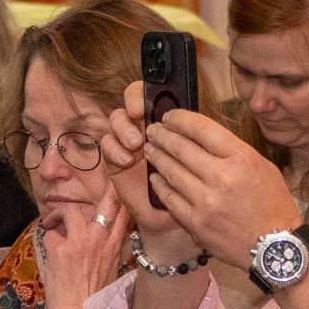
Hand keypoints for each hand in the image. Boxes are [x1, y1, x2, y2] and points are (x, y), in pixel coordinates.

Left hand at [38, 184, 129, 308]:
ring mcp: (79, 242)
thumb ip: (108, 249)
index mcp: (115, 246)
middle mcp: (100, 239)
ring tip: (55, 223)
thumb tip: (104, 236)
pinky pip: (49, 232)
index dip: (122, 194)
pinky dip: (47, 238)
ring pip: (70, 210)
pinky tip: (48, 249)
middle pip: (108, 201)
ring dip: (60, 216)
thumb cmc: (95, 300)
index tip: (119, 184)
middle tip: (99, 181)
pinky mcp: (59, 249)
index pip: (125, 211)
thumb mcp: (111, 271)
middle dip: (105, 188)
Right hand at [101, 82, 198, 252]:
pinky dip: (114, 148)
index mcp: (168, 120)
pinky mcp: (115, 157)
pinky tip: (127, 160)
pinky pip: (106, 143)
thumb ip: (196, 141)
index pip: (155, 91)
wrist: (171, 217)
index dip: (152, 91)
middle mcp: (147, 125)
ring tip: (135, 143)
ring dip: (124, 127)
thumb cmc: (190, 189)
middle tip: (139, 115)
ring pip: (116, 118)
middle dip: (133, 103)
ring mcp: (129, 140)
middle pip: (131, 98)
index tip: (155, 101)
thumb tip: (192, 116)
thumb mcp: (202, 164)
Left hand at [140, 101, 304, 269]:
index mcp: (241, 159)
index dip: (181, 119)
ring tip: (150, 149)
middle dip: (163, 136)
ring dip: (157, 157)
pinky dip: (160, 185)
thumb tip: (202, 137)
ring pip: (171, 172)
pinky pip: (170, 199)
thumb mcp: (261, 167)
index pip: (202, 129)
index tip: (170, 116)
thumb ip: (232, 151)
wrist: (275, 247)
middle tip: (153, 130)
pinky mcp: (196, 223)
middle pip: (181, 148)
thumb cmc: (272, 204)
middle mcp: (222, 177)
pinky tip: (155, 177)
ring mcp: (206, 202)